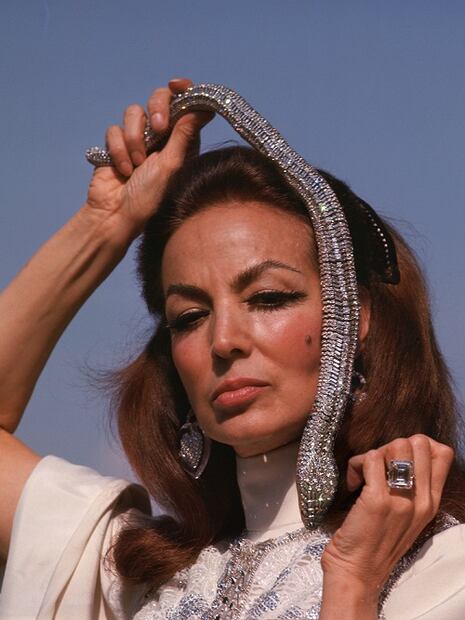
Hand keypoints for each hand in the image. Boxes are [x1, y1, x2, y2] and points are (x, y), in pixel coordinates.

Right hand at [84, 78, 212, 239]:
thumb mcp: (172, 165)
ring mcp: (138, 139)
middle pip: (159, 99)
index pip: (185, 105)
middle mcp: (161, 137)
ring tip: (137, 165)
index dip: (183, 91)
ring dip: (134, 138)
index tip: (178, 85)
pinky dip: (118, 150)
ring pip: (133, 112)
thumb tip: (205, 108)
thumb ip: (184, 133)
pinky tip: (123, 170)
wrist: (116, 215)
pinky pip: (114, 130)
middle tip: (159, 128)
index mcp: (181, 141)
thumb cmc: (149, 198)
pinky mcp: (116, 144)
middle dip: (157, 109)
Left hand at [321, 435, 453, 594]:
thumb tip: (404, 453)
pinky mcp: (376, 500)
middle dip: (394, 446)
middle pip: (419, 443)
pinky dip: (356, 464)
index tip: (397, 459)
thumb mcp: (409, 516)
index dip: (418, 445)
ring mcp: (400, 500)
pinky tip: (353, 483)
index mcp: (431, 503)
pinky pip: (370, 458)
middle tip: (379, 467)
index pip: (443, 454)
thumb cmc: (376, 542)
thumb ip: (414, 488)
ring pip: (396, 446)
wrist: (356, 573)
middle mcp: (421, 500)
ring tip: (365, 474)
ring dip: (375, 454)